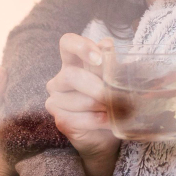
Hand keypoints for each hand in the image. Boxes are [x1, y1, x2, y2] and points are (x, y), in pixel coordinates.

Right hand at [45, 34, 119, 162]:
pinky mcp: (60, 120)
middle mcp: (61, 77)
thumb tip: (109, 45)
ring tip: (119, 111)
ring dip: (102, 106)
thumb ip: (112, 64)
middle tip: (114, 96)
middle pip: (71, 75)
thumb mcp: (116, 79)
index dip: (81, 47)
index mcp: (75, 61)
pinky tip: (108, 120)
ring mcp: (57, 99)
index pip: (67, 42)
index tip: (99, 59)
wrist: (108, 132)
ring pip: (77, 99)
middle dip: (97, 87)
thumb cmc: (112, 99)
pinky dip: (97, 120)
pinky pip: (76, 118)